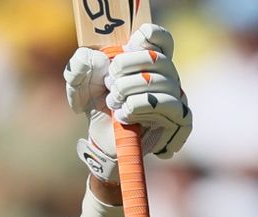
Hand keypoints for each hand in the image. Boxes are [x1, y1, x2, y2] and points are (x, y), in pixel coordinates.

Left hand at [64, 24, 192, 182]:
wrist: (100, 138)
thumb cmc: (96, 105)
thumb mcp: (79, 83)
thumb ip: (79, 64)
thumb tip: (98, 58)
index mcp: (147, 59)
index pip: (160, 38)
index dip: (149, 35)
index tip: (129, 42)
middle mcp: (166, 75)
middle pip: (157, 58)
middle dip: (125, 68)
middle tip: (108, 82)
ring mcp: (176, 96)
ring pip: (159, 82)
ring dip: (126, 91)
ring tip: (113, 103)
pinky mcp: (179, 119)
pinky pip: (164, 104)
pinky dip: (136, 107)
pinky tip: (122, 116)